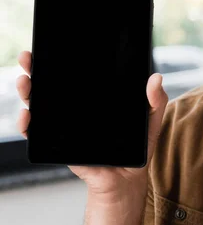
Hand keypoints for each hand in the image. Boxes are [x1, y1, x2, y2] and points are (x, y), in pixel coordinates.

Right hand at [15, 50, 168, 200]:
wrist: (126, 178)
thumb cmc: (137, 146)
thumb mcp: (150, 119)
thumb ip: (155, 99)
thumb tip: (156, 78)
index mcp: (96, 97)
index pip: (75, 74)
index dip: (62, 59)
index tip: (52, 46)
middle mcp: (76, 108)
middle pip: (52, 85)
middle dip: (36, 69)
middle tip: (29, 58)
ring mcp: (65, 125)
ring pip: (40, 105)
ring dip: (28, 92)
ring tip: (25, 82)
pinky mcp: (58, 144)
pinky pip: (38, 134)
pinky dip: (28, 124)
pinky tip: (27, 115)